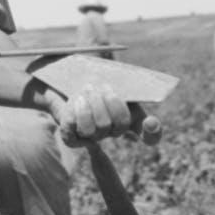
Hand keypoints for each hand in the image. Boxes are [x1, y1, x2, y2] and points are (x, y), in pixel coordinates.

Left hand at [45, 83, 159, 147]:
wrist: (61, 81)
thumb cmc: (89, 78)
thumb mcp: (109, 76)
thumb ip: (124, 81)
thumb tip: (123, 89)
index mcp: (128, 117)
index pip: (149, 135)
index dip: (153, 132)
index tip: (150, 122)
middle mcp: (112, 131)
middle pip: (120, 124)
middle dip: (110, 101)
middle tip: (99, 85)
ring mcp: (92, 137)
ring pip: (98, 129)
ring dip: (91, 105)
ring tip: (85, 90)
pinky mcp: (71, 139)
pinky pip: (75, 131)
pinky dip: (75, 113)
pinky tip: (75, 101)